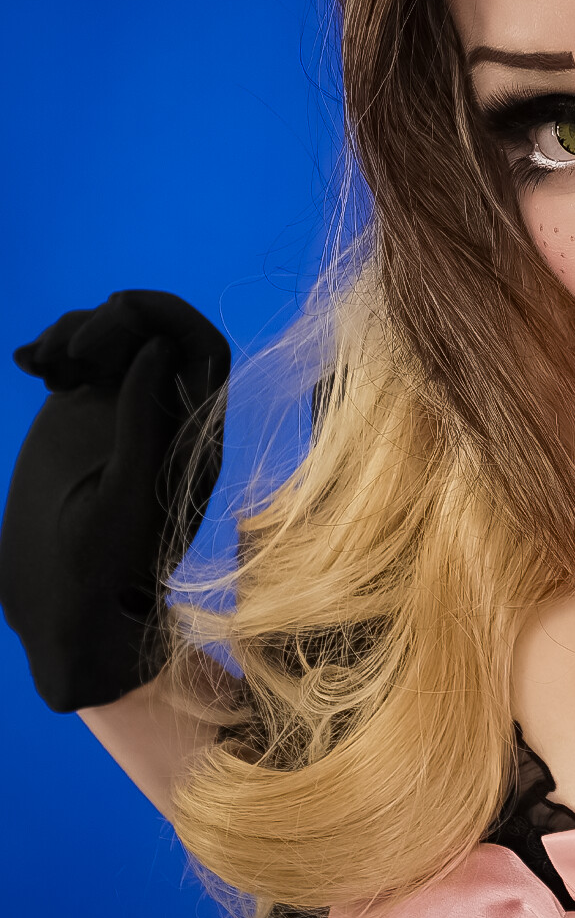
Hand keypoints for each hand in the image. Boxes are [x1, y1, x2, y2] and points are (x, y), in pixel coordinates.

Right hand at [0, 290, 230, 711]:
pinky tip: (28, 362)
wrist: (74, 606)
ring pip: (115, 342)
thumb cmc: (105, 569)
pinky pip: (82, 364)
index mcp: (193, 435)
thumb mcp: (123, 496)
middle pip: (155, 334)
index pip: (202, 349)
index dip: (168, 314)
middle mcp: (165, 418)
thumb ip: (142, 424)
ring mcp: (124, 416)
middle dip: (111, 321)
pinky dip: (56, 348)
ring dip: (78, 330)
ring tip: (42, 360)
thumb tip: (158, 350)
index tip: (117, 310)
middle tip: (66, 352)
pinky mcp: (84, 421)